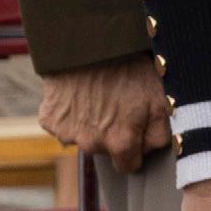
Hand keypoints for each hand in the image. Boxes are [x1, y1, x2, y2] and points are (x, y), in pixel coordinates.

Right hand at [36, 56, 172, 168]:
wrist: (92, 44)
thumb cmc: (132, 69)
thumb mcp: (161, 99)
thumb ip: (161, 134)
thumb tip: (153, 151)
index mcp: (120, 142)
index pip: (128, 166)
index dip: (134, 150)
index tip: (136, 131)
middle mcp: (92, 144)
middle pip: (104, 150)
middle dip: (112, 134)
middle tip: (119, 104)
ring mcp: (67, 133)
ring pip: (83, 137)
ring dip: (91, 123)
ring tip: (101, 95)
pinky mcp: (49, 119)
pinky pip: (63, 124)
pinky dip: (71, 113)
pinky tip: (81, 93)